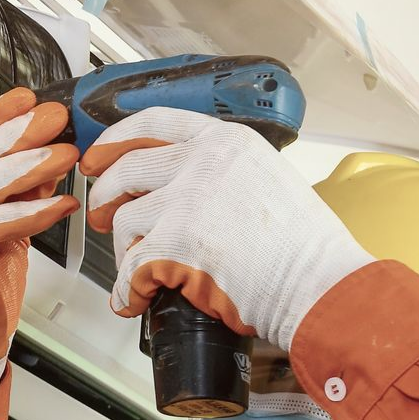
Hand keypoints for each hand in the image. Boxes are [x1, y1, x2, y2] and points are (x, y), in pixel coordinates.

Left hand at [79, 108, 373, 349]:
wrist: (320, 284)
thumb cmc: (304, 245)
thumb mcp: (265, 177)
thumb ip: (220, 171)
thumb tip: (177, 184)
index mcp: (225, 142)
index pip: (154, 121)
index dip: (116, 138)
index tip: (98, 153)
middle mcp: (203, 163)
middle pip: (126, 169)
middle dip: (104, 195)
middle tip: (100, 213)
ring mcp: (187, 202)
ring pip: (124, 220)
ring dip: (124, 248)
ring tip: (137, 266)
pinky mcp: (176, 244)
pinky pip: (131, 267)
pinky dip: (127, 289)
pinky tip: (132, 298)